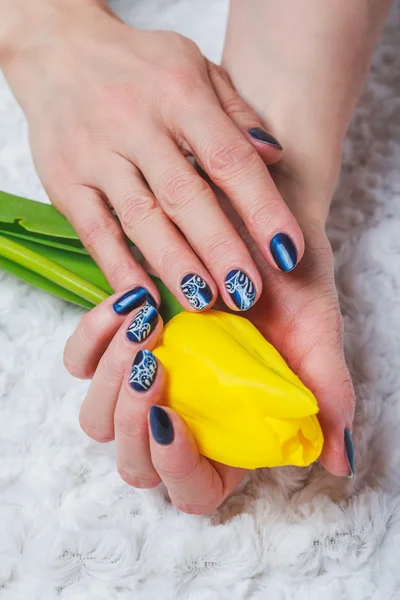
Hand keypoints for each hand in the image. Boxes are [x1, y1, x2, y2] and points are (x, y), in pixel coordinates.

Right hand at [1, 0, 303, 311]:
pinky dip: (120, 268)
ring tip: (204, 300)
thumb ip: (236, 114)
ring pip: (140, 218)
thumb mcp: (196, 68)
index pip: (228, 158)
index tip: (287, 252)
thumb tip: (274, 156)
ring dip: (175, 264)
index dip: (262, 207)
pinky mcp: (64, 182)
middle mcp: (135, 123)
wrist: (60, 53)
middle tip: (247, 292)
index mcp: (178, 93)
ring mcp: (95, 154)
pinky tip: (144, 299)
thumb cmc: (140, 68)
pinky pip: (94, 231)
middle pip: (185, 196)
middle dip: (220, 248)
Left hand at [64, 167, 354, 515]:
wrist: (262, 235)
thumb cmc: (293, 290)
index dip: (176, 469)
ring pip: (97, 418)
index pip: (192, 489)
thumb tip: (339, 463)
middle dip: (131, 422)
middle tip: (153, 366)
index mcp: (230, 436)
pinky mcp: (120, 346)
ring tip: (146, 324)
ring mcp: (146, 385)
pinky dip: (91, 339)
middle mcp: (184, 418)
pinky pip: (80, 361)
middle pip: (133, 463)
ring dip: (110, 378)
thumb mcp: (317, 337)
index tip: (172, 419)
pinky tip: (127, 305)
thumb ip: (328, 396)